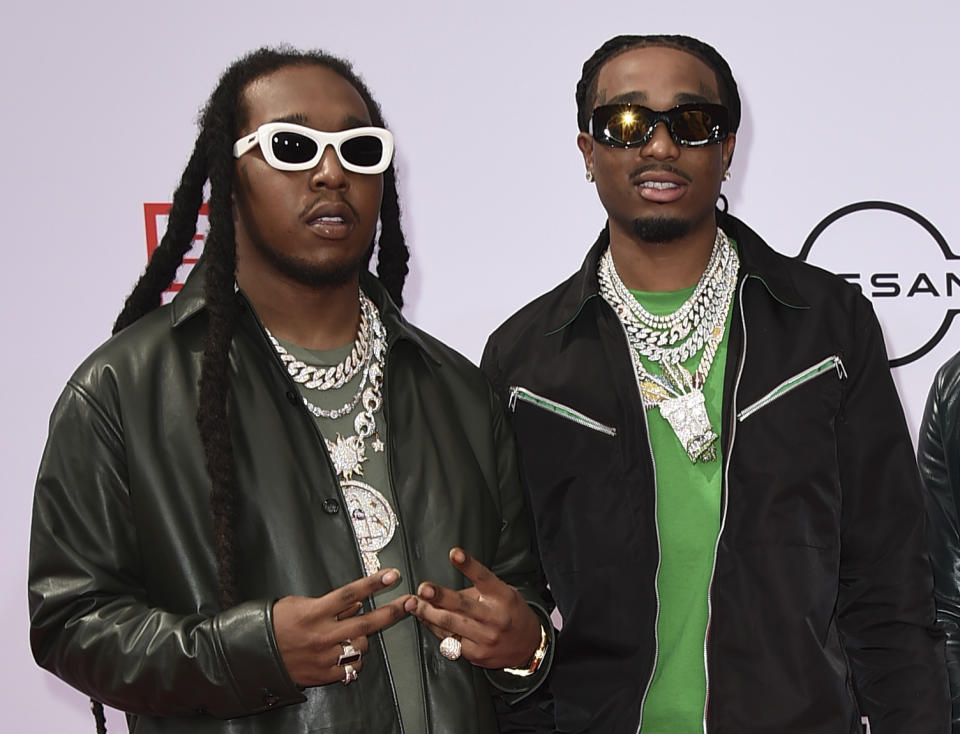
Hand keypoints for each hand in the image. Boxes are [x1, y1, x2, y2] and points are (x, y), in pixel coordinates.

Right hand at [272, 569, 410, 686]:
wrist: (254, 655)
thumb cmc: (277, 624)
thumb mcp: (300, 604)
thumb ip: (329, 605)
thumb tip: (355, 603)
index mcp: (314, 612)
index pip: (351, 594)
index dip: (373, 583)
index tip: (393, 575)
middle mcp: (322, 635)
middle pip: (366, 622)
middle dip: (391, 611)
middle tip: (410, 602)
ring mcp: (324, 657)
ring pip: (361, 647)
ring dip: (362, 639)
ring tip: (349, 635)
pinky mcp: (323, 675)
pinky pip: (351, 667)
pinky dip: (352, 660)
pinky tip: (344, 653)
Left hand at [403, 548, 540, 668]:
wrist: (528, 646)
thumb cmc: (511, 613)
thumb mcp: (503, 594)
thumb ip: (477, 590)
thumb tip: (445, 591)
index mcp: (502, 597)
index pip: (484, 577)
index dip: (468, 565)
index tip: (454, 553)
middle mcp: (494, 618)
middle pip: (462, 605)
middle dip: (439, 597)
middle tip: (422, 589)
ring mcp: (484, 638)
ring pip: (450, 625)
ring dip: (428, 613)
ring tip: (413, 604)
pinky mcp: (475, 655)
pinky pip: (449, 641)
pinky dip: (435, 629)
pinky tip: (425, 620)